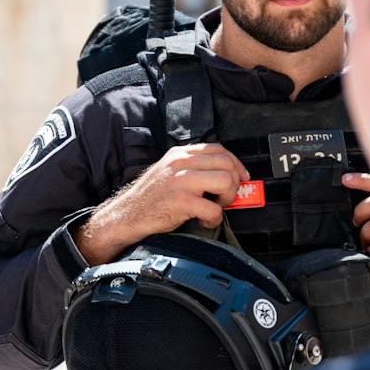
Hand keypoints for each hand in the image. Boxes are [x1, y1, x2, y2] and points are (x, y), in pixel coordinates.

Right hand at [74, 142, 248, 265]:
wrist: (128, 215)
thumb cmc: (151, 197)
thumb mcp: (169, 171)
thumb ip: (192, 167)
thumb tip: (225, 174)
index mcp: (179, 154)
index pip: (218, 149)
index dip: (236, 164)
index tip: (242, 178)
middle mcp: (181, 163)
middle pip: (227, 164)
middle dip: (234, 183)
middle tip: (225, 198)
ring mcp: (181, 181)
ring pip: (226, 181)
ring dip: (227, 199)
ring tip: (215, 207)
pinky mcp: (181, 202)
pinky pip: (214, 209)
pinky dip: (214, 219)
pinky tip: (204, 220)